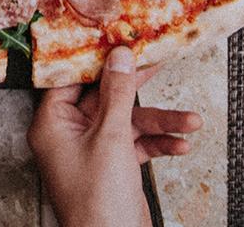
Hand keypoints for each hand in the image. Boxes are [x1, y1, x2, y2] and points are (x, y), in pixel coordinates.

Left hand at [27, 46, 201, 226]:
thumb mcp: (110, 137)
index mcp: (53, 124)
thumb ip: (117, 93)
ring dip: (160, 122)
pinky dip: (158, 143)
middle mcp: (69, 134)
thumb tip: (119, 56)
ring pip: (128, 122)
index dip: (97, 60)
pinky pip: (136, 144)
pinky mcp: (113, 165)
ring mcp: (92, 150)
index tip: (118, 41)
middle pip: (106, 98)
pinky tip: (181, 143)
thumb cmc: (98, 203)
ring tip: (191, 120)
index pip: (73, 79)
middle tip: (159, 62)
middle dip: (138, 89)